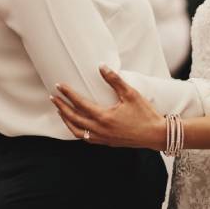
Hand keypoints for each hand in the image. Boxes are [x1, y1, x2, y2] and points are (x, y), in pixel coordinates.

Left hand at [50, 65, 166, 149]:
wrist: (156, 135)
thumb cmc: (145, 114)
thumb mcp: (130, 94)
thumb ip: (114, 80)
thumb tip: (101, 66)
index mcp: (104, 117)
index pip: (80, 103)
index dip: (68, 94)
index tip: (59, 86)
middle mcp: (100, 129)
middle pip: (73, 118)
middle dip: (61, 107)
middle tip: (53, 98)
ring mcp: (103, 138)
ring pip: (77, 131)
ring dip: (67, 121)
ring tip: (60, 111)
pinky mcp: (107, 142)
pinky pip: (86, 138)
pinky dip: (77, 131)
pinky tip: (77, 125)